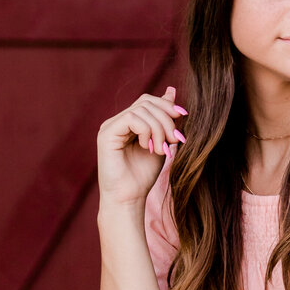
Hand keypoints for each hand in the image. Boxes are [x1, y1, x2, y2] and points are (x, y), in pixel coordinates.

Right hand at [96, 84, 187, 206]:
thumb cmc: (143, 176)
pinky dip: (146, 131)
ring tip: (161, 149)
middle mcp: (117, 122)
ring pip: (141, 110)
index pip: (148, 101)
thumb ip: (165, 119)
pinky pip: (131, 118)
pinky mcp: (106, 134)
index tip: (184, 117)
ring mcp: (110, 126)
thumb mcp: (161, 142)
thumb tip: (172, 90)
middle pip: (146, 102)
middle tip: (174, 139)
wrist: (129, 199)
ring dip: (159, 128)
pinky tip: (148, 147)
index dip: (167, 105)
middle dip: (166, 118)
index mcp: (128, 123)